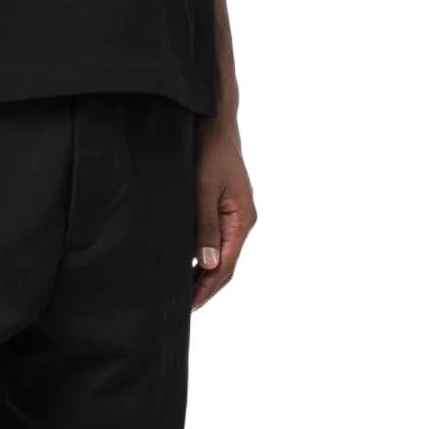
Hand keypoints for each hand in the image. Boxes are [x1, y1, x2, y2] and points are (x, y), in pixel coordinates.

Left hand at [193, 115, 256, 310]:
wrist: (215, 123)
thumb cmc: (210, 151)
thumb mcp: (204, 189)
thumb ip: (206, 225)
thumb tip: (208, 263)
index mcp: (242, 220)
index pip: (225, 265)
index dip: (208, 287)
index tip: (192, 305)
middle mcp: (242, 221)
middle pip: (226, 263)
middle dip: (208, 285)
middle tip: (185, 305)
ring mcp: (235, 214)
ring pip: (222, 252)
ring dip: (206, 272)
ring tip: (185, 289)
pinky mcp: (226, 206)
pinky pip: (218, 238)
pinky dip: (205, 254)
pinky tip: (191, 260)